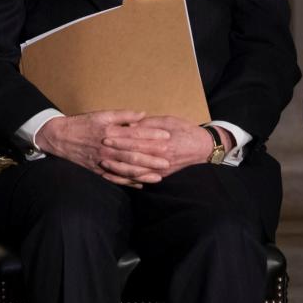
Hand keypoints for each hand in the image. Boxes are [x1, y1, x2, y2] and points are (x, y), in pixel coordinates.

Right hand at [36, 110, 168, 187]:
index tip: (167, 137)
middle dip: (152, 158)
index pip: (135, 135)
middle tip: (168, 161)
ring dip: (143, 174)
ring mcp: (103, 162)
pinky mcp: (98, 171)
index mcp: (111, 133)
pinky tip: (141, 185)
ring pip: (125, 169)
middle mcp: (108, 149)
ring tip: (159, 177)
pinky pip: (115, 179)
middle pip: (133, 155)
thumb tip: (143, 115)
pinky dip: (128, 183)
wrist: (60, 137)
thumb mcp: (103, 114)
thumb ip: (124, 115)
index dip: (152, 136)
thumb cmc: (84, 123)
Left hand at [101, 117, 233, 181]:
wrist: (202, 148)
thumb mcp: (169, 121)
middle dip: (116, 154)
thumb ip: (150, 123)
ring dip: (118, 170)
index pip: (137, 142)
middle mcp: (161, 158)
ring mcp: (161, 170)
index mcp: (162, 142)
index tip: (106, 137)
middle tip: (100, 150)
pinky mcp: (161, 176)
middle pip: (134, 157)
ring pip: (136, 172)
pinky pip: (142, 180)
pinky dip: (128, 180)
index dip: (120, 140)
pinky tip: (117, 178)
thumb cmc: (186, 130)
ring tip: (104, 165)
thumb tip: (131, 124)